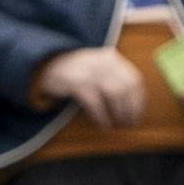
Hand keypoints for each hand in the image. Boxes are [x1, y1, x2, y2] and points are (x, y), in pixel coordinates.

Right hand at [34, 47, 152, 125]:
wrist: (45, 65)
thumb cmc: (76, 73)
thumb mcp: (98, 69)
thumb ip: (115, 80)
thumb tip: (133, 107)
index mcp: (112, 58)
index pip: (135, 80)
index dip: (138, 101)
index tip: (137, 116)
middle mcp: (103, 61)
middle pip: (126, 87)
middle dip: (130, 110)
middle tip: (128, 125)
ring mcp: (89, 70)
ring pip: (114, 93)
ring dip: (119, 113)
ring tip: (116, 125)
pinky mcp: (75, 81)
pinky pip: (95, 102)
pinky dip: (101, 116)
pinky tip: (102, 124)